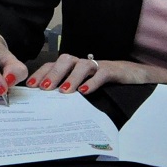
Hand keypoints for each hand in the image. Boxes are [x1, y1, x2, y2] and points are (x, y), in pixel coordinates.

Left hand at [27, 54, 166, 93]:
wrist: (136, 77)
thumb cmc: (107, 84)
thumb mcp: (86, 88)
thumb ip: (70, 92)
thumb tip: (49, 106)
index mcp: (74, 67)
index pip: (53, 65)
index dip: (41, 73)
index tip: (30, 86)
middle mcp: (84, 63)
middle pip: (64, 61)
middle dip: (53, 73)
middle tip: (44, 89)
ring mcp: (98, 65)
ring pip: (81, 65)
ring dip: (70, 77)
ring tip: (64, 92)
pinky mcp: (113, 70)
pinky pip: (101, 73)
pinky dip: (92, 82)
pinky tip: (85, 92)